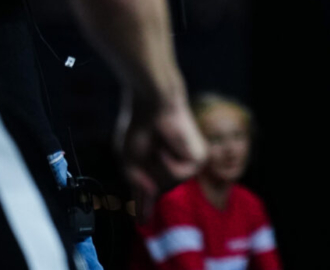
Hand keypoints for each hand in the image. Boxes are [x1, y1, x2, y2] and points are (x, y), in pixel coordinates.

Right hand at [118, 89, 206, 213]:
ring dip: (158, 167)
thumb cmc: (140, 128)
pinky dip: (170, 162)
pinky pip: (180, 175)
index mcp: (153, 169)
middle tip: (150, 153)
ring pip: (168, 185)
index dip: (143, 208)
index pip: (148, 194)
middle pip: (155, 192)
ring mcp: (185, 165)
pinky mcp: (199, 160)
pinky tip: (167, 147)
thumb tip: (152, 195)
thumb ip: (138, 184)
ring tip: (158, 146)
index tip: (141, 223)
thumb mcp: (130, 162)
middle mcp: (171, 169)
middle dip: (147, 181)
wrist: (153, 106)